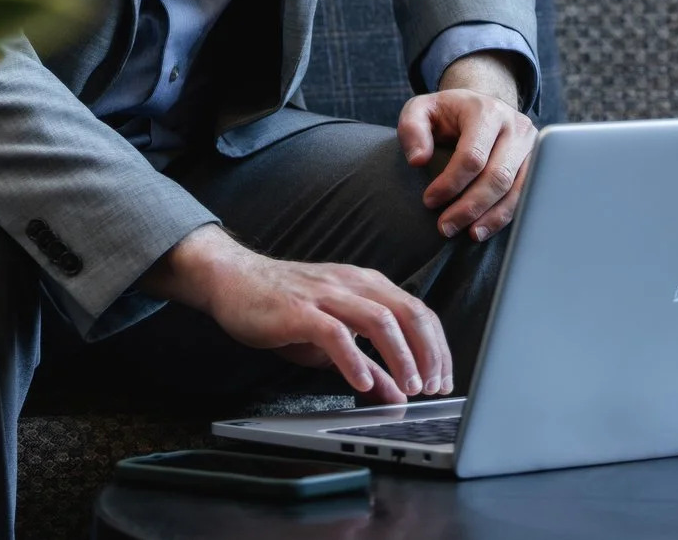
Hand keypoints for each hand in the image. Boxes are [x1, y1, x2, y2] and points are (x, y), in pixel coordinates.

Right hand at [141, 225, 452, 403]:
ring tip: (409, 387)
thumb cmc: (285, 308)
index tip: (444, 380)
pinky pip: (334, 333)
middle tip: (433, 387)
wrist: (233, 281)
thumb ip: (368, 363)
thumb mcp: (334, 338)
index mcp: (366, 286)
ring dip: (401, 356)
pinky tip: (361, 384)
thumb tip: (398, 395)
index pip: (418, 312)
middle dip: (429, 353)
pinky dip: (353, 359)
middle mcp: (352, 284)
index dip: (438, 347)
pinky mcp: (299, 310)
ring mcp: (326, 295)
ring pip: (380, 320)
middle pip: (408, 313)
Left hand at [398, 54, 536, 240]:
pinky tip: (485, 228)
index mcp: (486, 111)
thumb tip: (418, 160)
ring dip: (490, 217)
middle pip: (497, 176)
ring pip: (516, 190)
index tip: (429, 201)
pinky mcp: (537, 163)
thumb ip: (411, 129)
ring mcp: (531, 146)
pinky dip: (505, 215)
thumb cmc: (447, 113)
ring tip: (468, 234)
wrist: (480, 105)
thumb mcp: (420, 110)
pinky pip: (525, 195)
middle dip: (469, 207)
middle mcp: (515, 126)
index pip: (472, 155)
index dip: (450, 183)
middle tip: (445, 227)